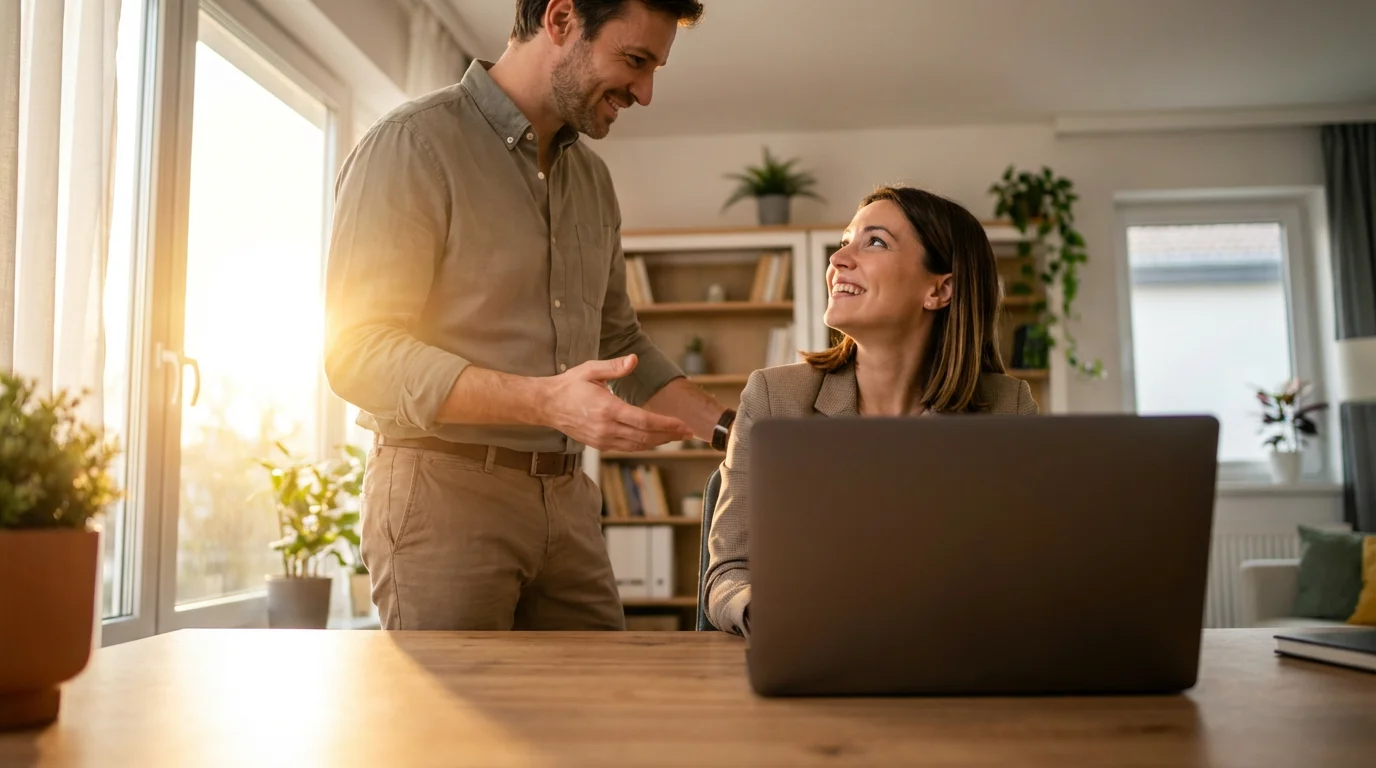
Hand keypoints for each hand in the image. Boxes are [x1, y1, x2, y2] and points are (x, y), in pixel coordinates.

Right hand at [541, 355, 693, 450]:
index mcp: (607, 409)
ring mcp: (603, 439)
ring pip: (638, 445)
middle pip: (645, 437)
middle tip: (687, 433)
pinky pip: (627, 448)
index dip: (666, 424)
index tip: (683, 425)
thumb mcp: (590, 370)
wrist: (546, 405)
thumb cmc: (569, 386)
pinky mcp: (600, 444)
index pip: (644, 421)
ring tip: (676, 437)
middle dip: (669, 435)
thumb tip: (634, 359)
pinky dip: (644, 445)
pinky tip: (654, 440)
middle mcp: (606, 427)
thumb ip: (614, 366)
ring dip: (659, 442)